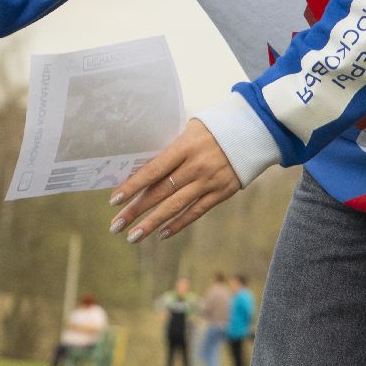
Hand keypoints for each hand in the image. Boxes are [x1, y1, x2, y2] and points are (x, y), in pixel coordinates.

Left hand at [109, 119, 240, 241]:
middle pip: (160, 192)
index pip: (153, 170)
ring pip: (175, 206)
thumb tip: (141, 171)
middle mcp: (196, 166)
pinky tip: (161, 233)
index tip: (114, 201)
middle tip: (115, 226)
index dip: (132, 186)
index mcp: (184, 147)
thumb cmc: (212, 128)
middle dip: (135, 211)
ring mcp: (209, 181)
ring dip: (152, 223)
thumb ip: (169, 151)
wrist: (252, 130)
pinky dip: (178, 224)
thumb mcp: (188, 131)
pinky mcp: (222, 193)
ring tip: (133, 236)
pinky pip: (196, 212)